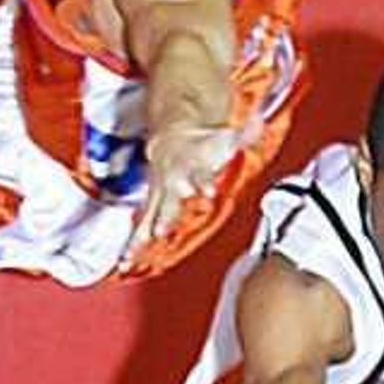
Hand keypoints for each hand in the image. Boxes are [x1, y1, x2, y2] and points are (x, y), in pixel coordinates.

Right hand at [129, 118, 241, 261]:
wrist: (173, 136)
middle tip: (160, 230)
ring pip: (148, 216)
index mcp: (192, 166)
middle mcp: (172, 181)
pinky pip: (141, 223)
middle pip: (168, 200)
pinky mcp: (152, 203)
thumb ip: (243, 135)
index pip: (199, 176)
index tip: (208, 192)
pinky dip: (133, 241)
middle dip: (165, 215)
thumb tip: (258, 124)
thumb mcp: (223, 138)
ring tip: (133, 253)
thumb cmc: (200, 144)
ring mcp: (160, 193)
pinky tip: (125, 259)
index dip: (203, 183)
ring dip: (141, 233)